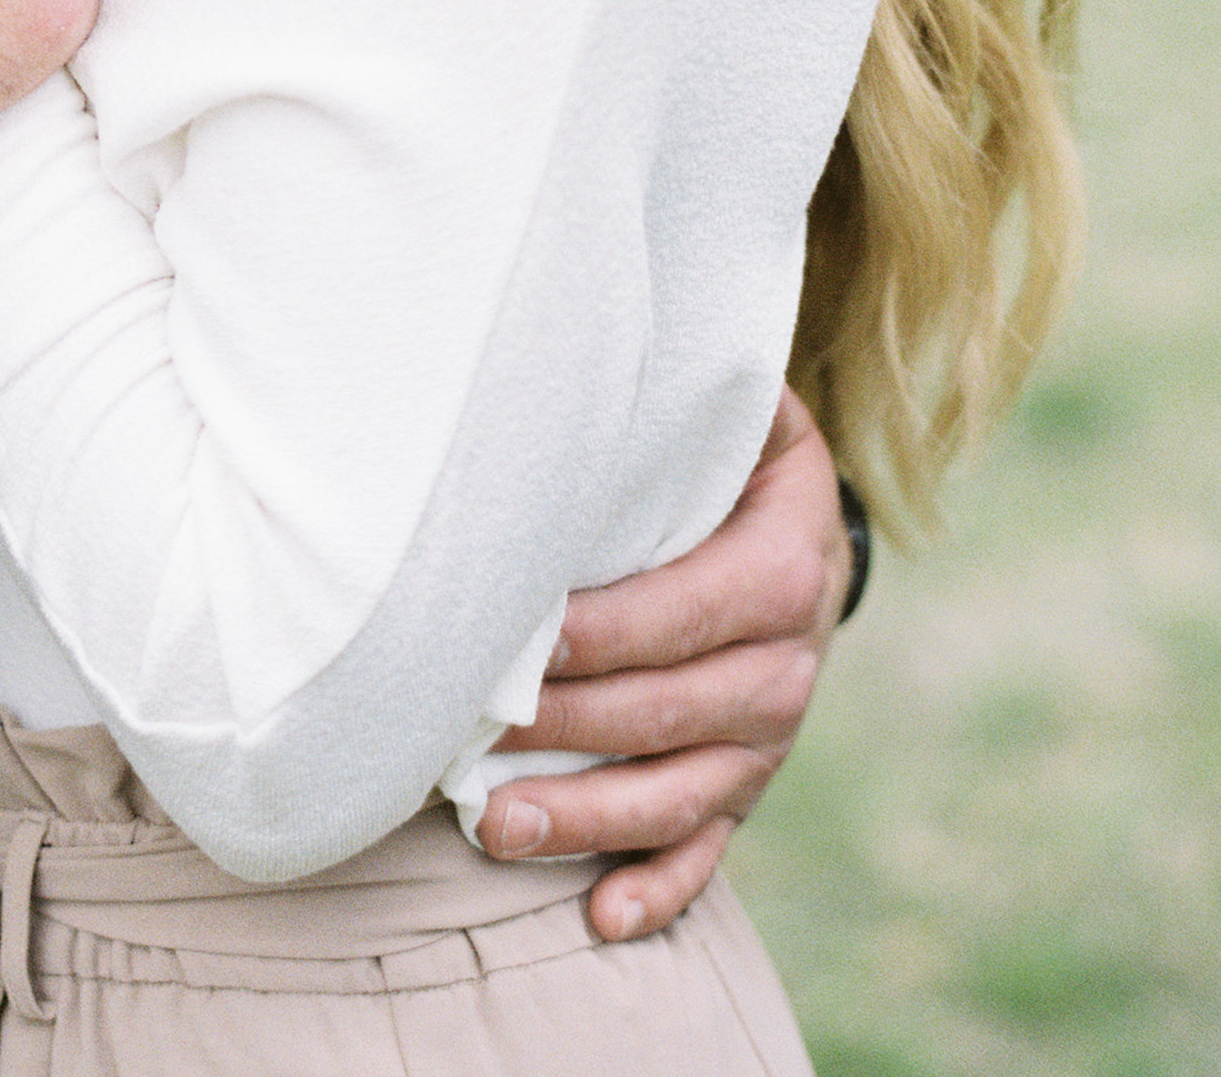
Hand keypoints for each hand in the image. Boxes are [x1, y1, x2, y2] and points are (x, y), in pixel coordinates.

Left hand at [476, 389, 849, 939]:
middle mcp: (785, 665)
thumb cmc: (728, 457)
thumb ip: (680, 402)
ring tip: (498, 829)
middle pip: (670, 712)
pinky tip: (602, 919)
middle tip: (469, 740)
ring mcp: (768, 739)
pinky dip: (661, 890)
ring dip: (589, 821)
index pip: (684, 612)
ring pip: (679, 794)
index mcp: (781, 567)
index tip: (520, 640)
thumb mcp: (735, 414)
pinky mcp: (746, 785)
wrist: (801, 527)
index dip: (604, 633)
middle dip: (566, 729)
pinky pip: (709, 848)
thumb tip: (591, 350)